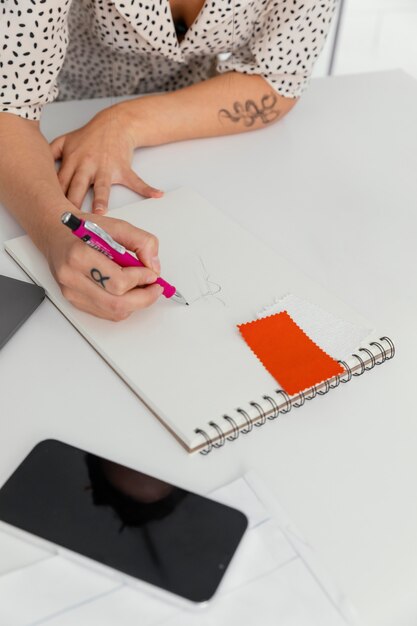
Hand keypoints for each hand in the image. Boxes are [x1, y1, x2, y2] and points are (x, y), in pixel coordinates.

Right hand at [45, 212, 162, 320]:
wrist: (56, 234)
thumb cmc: (82, 229)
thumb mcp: (116, 225)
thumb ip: (141, 241)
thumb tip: (153, 266)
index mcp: (80, 256)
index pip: (118, 281)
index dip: (141, 279)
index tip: (152, 273)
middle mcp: (72, 277)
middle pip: (117, 303)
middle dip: (144, 298)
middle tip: (155, 288)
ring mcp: (72, 292)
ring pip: (113, 312)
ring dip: (135, 303)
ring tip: (142, 288)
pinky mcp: (74, 300)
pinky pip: (106, 312)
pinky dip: (123, 305)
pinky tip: (127, 291)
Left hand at [50, 105, 162, 214]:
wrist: (116, 123)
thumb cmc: (92, 136)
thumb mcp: (67, 140)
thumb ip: (52, 153)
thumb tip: (39, 166)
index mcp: (72, 161)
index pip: (60, 182)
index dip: (54, 197)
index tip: (51, 212)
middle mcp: (87, 166)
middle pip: (77, 187)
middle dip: (72, 203)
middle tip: (70, 220)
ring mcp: (106, 168)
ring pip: (102, 187)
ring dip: (102, 200)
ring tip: (101, 213)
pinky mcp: (123, 169)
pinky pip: (136, 181)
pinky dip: (148, 188)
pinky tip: (156, 195)